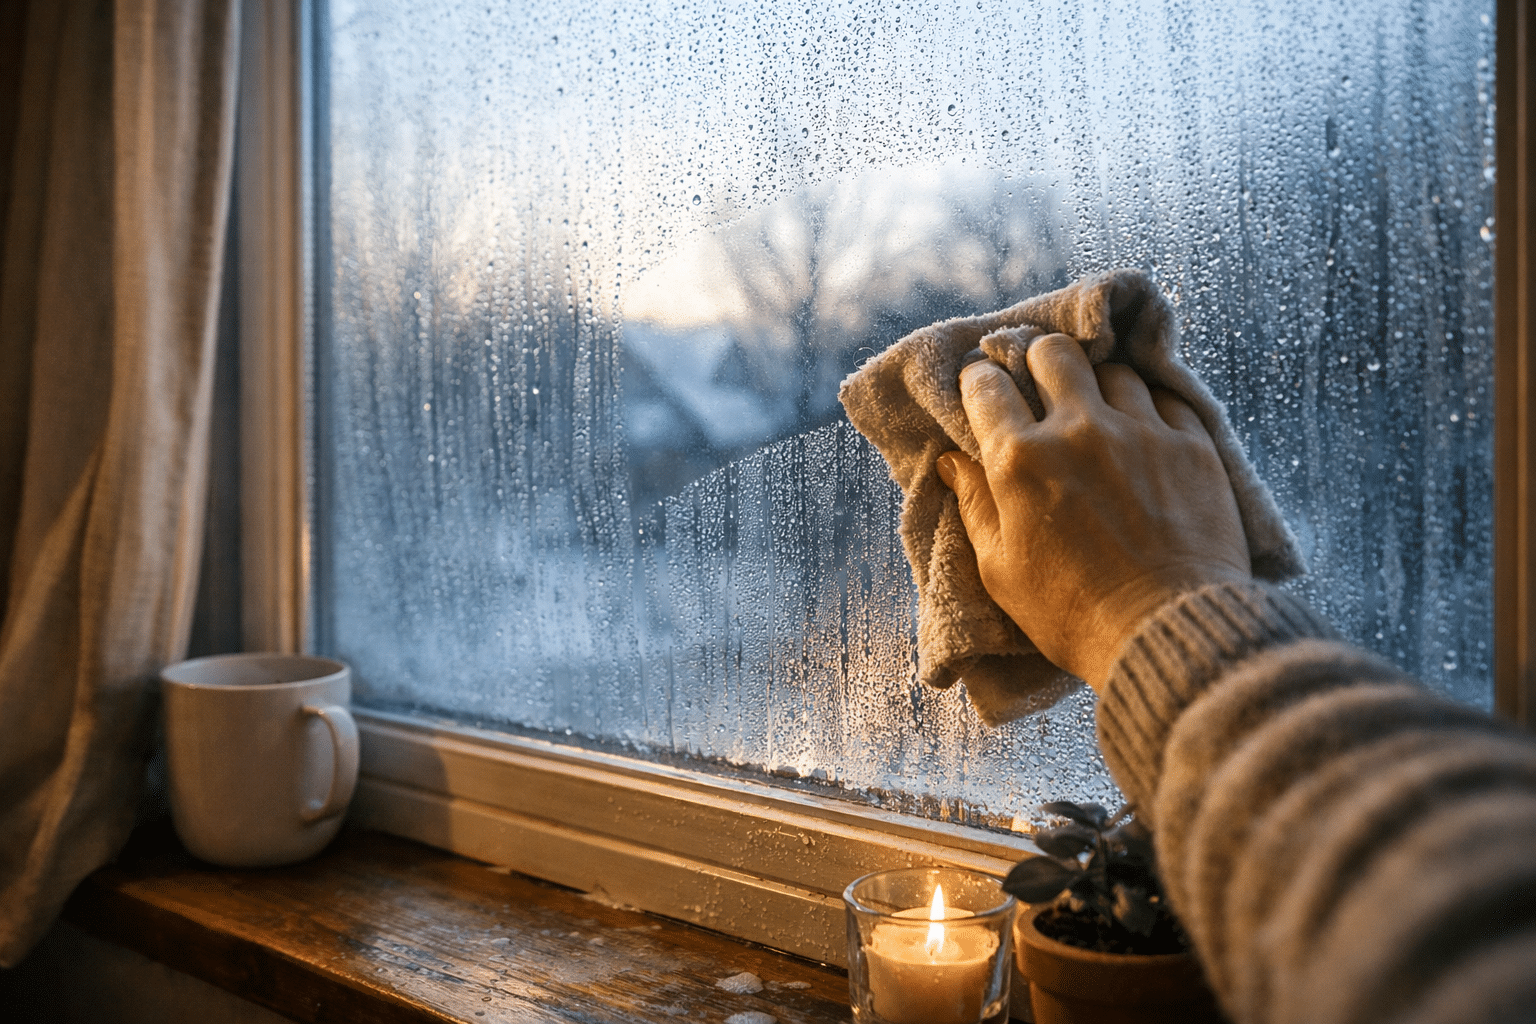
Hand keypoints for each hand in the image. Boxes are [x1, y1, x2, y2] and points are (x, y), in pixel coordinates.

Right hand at [937, 334, 1251, 690]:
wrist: (1168, 632)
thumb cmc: (1072, 613)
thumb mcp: (1001, 569)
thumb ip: (976, 505)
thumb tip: (953, 461)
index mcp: (1020, 460)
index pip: (986, 385)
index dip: (979, 381)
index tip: (983, 389)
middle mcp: (1079, 429)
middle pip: (1052, 351)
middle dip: (1038, 361)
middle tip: (1040, 387)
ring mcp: (1141, 431)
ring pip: (1113, 369)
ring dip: (1098, 385)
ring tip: (1097, 414)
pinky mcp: (1192, 444)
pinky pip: (1165, 396)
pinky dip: (1149, 407)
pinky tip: (1142, 431)